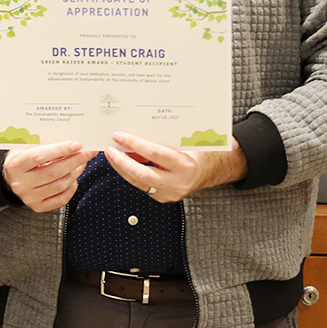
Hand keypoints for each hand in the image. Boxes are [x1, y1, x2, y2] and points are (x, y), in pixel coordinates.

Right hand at [3, 141, 93, 211]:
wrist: (10, 179)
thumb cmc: (21, 159)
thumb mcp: (25, 147)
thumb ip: (43, 144)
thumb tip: (70, 143)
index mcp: (15, 166)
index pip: (39, 156)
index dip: (60, 150)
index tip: (77, 144)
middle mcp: (20, 183)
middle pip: (53, 172)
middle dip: (74, 161)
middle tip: (88, 153)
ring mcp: (29, 197)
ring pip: (60, 185)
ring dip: (75, 173)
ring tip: (82, 163)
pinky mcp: (37, 207)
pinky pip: (61, 198)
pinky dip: (72, 187)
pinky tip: (74, 177)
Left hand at [103, 131, 245, 202]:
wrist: (217, 169)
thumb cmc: (203, 150)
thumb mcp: (188, 140)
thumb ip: (166, 137)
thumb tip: (139, 129)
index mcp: (186, 165)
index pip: (154, 154)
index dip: (135, 144)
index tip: (120, 136)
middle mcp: (178, 182)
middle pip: (142, 174)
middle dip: (121, 162)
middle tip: (109, 150)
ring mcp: (171, 193)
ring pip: (139, 183)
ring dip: (123, 169)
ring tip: (112, 155)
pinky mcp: (165, 198)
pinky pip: (143, 186)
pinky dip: (131, 175)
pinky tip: (123, 164)